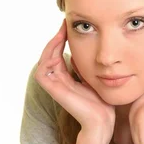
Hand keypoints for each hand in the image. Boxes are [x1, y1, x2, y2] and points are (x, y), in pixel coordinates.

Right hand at [35, 19, 115, 138]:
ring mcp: (53, 86)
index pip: (57, 53)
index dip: (61, 39)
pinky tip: (59, 50)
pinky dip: (47, 59)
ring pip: (43, 60)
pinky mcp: (52, 90)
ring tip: (61, 34)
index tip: (68, 25)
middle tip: (64, 25)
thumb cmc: (101, 100)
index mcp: (65, 77)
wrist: (102, 119)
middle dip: (56, 38)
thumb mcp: (93, 75)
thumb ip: (84, 63)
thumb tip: (84, 45)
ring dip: (51, 45)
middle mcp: (57, 80)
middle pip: (49, 54)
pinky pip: (41, 71)